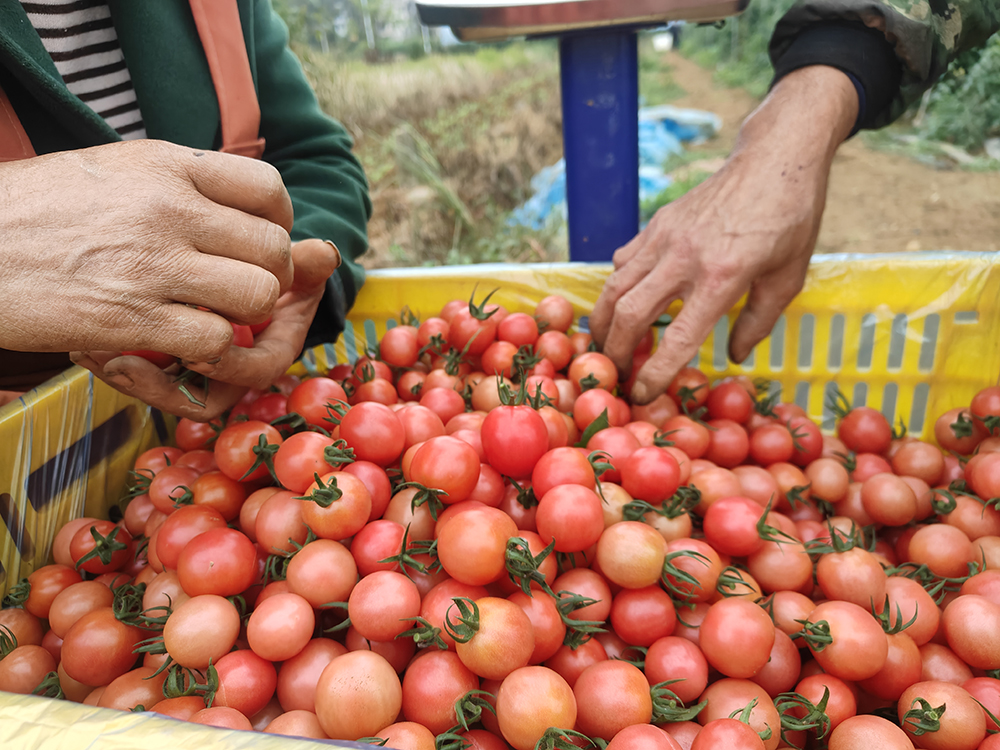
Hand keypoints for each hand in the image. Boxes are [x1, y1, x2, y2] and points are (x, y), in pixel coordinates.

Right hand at [0, 139, 293, 361]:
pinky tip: (181, 342)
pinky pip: (216, 340)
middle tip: (241, 290)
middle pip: (274, 248)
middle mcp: (168, 208)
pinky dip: (209, 350)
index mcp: (165, 165)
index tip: (259, 241)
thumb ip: (178, 186)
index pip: (268, 186)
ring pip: (258, 295)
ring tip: (213, 316)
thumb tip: (239, 210)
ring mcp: (152, 264)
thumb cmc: (32, 211)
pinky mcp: (131, 320)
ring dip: (245, 316)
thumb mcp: (110, 172)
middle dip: (271, 277)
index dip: (279, 222)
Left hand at [71, 239, 341, 419]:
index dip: (226, 365)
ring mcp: (196, 362)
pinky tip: (84, 345)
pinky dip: (111, 360)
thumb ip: (307, 263)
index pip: (253, 371)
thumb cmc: (276, 262)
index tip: (195, 347)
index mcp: (271, 347)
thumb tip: (324, 253)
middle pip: (200, 395)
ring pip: (165, 390)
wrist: (248, 258)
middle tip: (118, 360)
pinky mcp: (163, 354)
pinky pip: (139, 372)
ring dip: (128, 376)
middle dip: (160, 384)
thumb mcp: (294, 263)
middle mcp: (234, 363)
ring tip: (90, 352)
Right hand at [589, 66, 859, 403]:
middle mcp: (685, 257)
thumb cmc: (791, 221)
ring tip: (605, 346)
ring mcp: (665, 236)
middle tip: (615, 375)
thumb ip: (757, 322)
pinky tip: (622, 303)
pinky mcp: (657, 223)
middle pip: (629, 313)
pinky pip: (624, 262)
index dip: (656, 373)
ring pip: (615, 287)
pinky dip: (616, 288)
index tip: (643, 396)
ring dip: (604, 323)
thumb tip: (732, 357)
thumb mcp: (788, 278)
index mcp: (724, 276)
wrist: (777, 159)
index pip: (678, 337)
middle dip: (615, 352)